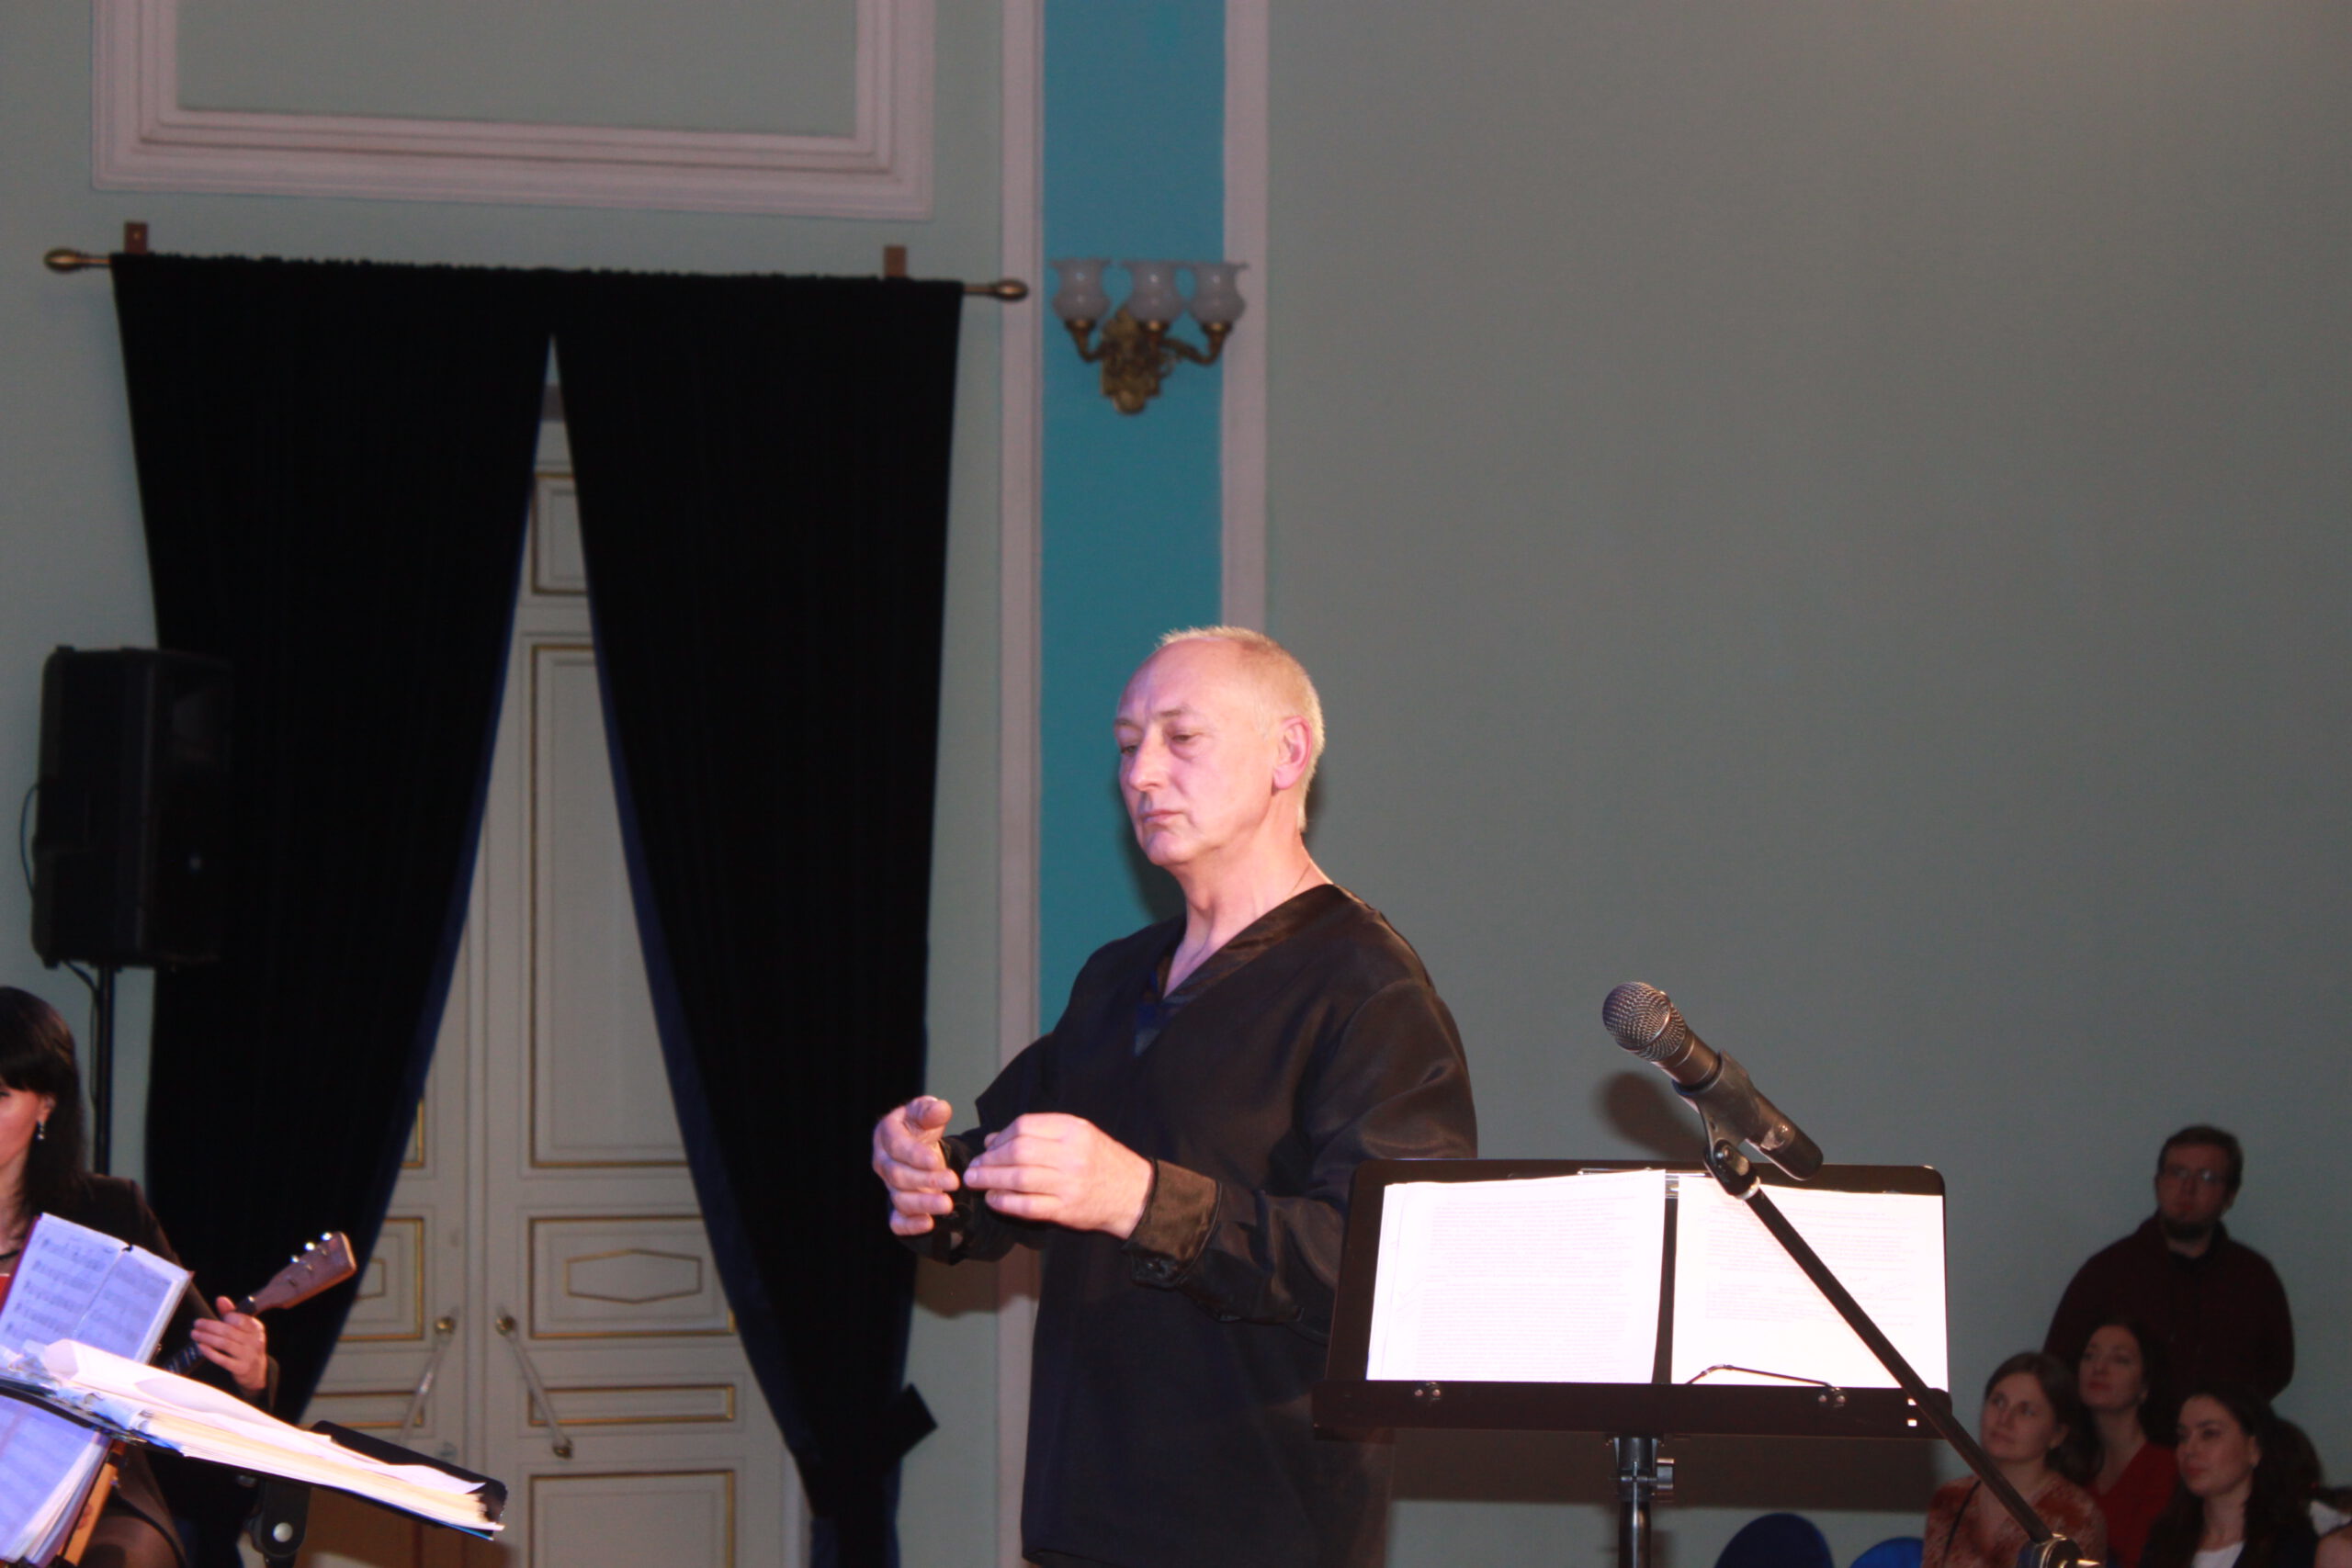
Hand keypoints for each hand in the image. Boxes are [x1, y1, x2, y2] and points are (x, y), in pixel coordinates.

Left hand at [192, 1298, 266, 1393]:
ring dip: (207, 1338)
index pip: (240, 1319)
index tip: (212, 1317)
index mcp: (256, 1328)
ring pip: (224, 1344)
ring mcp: (248, 1355)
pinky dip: (210, 1353)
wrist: (256, 1371)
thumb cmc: (247, 1346)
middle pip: (229, 1331)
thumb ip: (232, 1314)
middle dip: (210, 1326)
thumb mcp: (244, 1330)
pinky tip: (201, 1347)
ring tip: (195, 1334)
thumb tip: (221, 1299)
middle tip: (196, 1324)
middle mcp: (255, 1341)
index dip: (225, 1317)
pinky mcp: (240, 1368)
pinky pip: (223, 1359)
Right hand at [872, 1096, 959, 1236]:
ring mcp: (889, 1187)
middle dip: (926, 1181)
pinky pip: (898, 1221)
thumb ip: (932, 1110)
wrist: (920, 1148)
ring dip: (924, 1204)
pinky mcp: (897, 1207)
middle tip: (953, 1181)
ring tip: (948, 1204)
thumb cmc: (921, 1126)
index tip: (936, 1161)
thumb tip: (940, 1109)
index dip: (915, 1155)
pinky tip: (929, 1224)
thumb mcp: (926, 1113)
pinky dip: (911, 1225)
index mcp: (886, 1135)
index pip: (896, 1147)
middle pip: (897, 1176)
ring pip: (900, 1199)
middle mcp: (883, 1162)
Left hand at [962, 1114, 1152, 1238]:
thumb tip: (993, 1139)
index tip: (988, 1147)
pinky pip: (1027, 1206)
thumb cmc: (1101, 1161)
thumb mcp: (1078, 1135)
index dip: (1000, 1137)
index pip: (1024, 1126)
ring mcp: (1068, 1183)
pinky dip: (1005, 1202)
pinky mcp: (1065, 1210)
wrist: (1134, 1193)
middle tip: (973, 1168)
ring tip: (975, 1182)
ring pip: (1018, 1178)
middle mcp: (1071, 1154)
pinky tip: (994, 1200)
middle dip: (989, 1160)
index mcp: (1073, 1130)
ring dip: (990, 1180)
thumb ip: (1039, 1133)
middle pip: (1017, 1151)